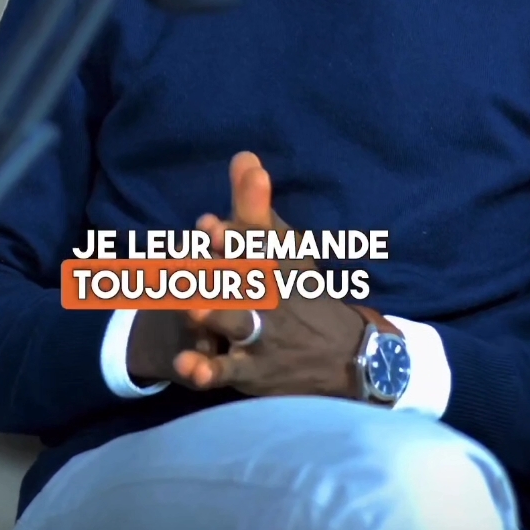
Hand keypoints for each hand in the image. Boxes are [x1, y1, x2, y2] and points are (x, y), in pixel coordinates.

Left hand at [158, 152, 366, 401]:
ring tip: (192, 309)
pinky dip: (207, 370)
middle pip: (244, 280)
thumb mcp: (285, 248)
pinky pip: (226, 373)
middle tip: (183, 261)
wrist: (346, 355)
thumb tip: (243, 156)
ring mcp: (260, 336)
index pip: (256, 243)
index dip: (233, 235)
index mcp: (274, 262)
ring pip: (235, 325)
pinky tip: (186, 365)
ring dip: (215, 317)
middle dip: (218, 270)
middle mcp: (268, 297)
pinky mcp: (250, 370)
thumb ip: (256, 205)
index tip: (209, 225)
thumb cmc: (302, 293)